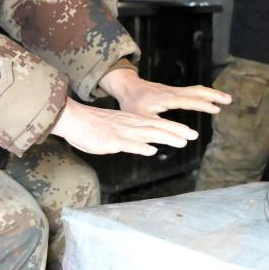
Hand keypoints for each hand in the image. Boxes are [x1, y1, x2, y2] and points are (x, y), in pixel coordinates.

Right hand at [51, 99, 199, 155]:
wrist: (74, 119)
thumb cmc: (93, 127)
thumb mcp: (116, 130)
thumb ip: (132, 137)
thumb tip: (147, 145)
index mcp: (132, 122)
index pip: (157, 124)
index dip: (174, 128)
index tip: (190, 133)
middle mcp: (130, 125)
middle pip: (157, 127)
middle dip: (177, 131)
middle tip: (194, 135)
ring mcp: (122, 132)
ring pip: (147, 134)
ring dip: (165, 137)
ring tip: (181, 142)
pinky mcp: (112, 141)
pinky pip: (128, 144)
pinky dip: (140, 146)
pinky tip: (151, 150)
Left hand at [99, 68, 230, 116]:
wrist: (127, 88)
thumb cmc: (133, 105)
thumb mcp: (142, 119)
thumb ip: (159, 129)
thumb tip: (179, 139)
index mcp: (166, 99)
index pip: (188, 101)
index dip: (202, 105)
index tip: (216, 108)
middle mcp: (172, 92)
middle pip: (196, 91)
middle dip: (213, 95)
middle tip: (229, 99)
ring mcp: (173, 90)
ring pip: (195, 90)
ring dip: (211, 93)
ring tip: (226, 98)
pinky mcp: (173, 91)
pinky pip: (191, 91)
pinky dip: (203, 94)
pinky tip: (209, 98)